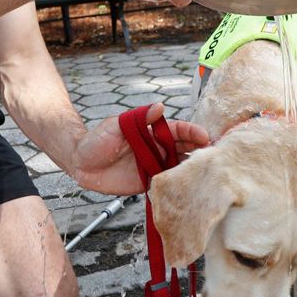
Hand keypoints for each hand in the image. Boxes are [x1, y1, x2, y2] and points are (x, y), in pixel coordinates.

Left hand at [68, 102, 210, 194]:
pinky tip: (192, 189)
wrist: (81, 164)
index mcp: (152, 132)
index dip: (192, 133)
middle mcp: (157, 149)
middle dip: (200, 150)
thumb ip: (138, 117)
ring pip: (180, 167)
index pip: (178, 131)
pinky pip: (168, 185)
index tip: (205, 136)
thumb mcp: (116, 125)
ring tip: (209, 173)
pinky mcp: (149, 184)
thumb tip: (160, 107)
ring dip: (193, 169)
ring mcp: (155, 166)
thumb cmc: (97, 140)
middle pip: (184, 148)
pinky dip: (180, 186)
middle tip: (215, 155)